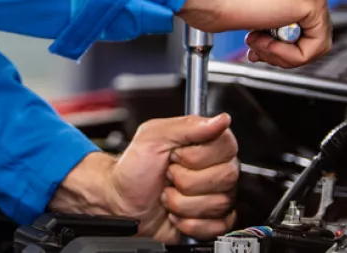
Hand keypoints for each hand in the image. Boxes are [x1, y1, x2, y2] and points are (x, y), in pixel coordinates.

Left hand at [48, 114, 238, 241]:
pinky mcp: (211, 220)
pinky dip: (189, 223)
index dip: (197, 156)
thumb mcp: (152, 137)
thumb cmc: (133, 168)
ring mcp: (215, 195)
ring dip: (183, 203)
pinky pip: (217, 226)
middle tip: (168, 176)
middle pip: (225, 178)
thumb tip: (221, 120)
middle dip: (187, 181)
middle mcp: (215, 168)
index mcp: (204, 143)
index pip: (226, 147)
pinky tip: (176, 213)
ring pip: (219, 204)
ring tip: (167, 194)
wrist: (120, 202)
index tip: (175, 156)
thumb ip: (187, 126)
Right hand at [179, 0, 330, 66]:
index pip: (298, 16)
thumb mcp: (243, 2)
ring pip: (314, 41)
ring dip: (281, 53)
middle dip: (280, 48)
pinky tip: (263, 43)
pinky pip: (313, 47)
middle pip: (309, 30)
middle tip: (254, 48)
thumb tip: (271, 32)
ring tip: (255, 43)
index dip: (276, 38)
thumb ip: (264, 13)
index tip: (254, 42)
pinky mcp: (312, 0)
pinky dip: (287, 55)